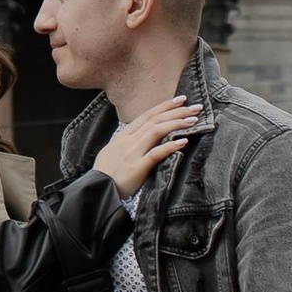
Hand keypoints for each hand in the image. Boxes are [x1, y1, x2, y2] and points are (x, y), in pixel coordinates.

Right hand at [91, 94, 206, 197]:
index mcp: (123, 136)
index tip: (181, 100)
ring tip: (194, 120)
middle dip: (177, 111)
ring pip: (156, 131)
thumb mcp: (113, 152)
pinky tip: (183, 142)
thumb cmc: (105, 174)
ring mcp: (132, 153)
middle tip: (195, 107)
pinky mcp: (136, 168)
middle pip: (155, 120)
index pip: (147, 115)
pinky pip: (155, 154)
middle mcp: (128, 141)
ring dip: (176, 124)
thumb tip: (142, 137)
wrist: (96, 191)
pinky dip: (170, 146)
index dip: (165, 106)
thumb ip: (127, 143)